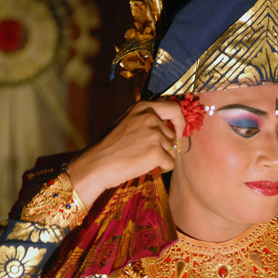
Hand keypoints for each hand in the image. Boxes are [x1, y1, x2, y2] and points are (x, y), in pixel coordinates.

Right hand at [66, 100, 184, 207]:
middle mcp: (151, 119)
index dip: (180, 122)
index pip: (173, 109)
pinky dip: (161, 168)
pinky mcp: (156, 153)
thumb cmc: (109, 146)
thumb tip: (168, 126)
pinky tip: (144, 167)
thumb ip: (145, 119)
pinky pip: (170, 164)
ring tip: (140, 159)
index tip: (179, 132)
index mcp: (143, 108)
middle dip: (164, 147)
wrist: (97, 164)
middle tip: (144, 154)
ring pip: (172, 151)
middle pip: (172, 136)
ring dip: (161, 158)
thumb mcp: (126, 121)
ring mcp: (154, 135)